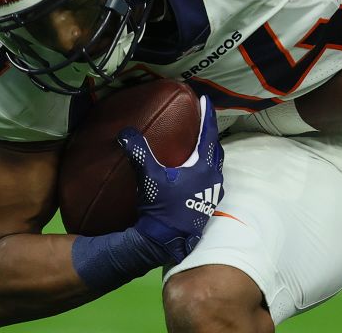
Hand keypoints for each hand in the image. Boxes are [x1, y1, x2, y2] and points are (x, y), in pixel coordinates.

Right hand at [117, 95, 224, 262]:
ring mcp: (213, 193)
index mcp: (204, 167)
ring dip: (209, 153)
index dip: (208, 116)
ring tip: (198, 146)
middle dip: (210, 133)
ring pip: (216, 166)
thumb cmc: (162, 207)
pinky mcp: (208, 205)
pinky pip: (212, 180)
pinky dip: (206, 171)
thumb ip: (139, 152)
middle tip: (203, 121)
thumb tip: (125, 132)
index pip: (209, 134)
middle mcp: (214, 178)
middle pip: (215, 149)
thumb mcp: (149, 177)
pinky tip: (195, 174)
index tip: (206, 101)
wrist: (167, 241)